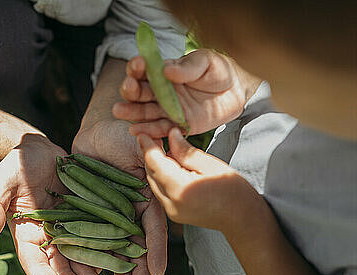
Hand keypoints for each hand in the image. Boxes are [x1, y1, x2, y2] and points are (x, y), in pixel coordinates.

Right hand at [0, 134, 106, 274]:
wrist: (39, 150)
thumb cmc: (16, 165)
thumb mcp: (0, 181)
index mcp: (27, 236)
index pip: (36, 266)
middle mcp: (48, 238)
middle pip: (62, 270)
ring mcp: (68, 230)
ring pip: (82, 260)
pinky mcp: (86, 218)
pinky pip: (97, 239)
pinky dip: (107, 254)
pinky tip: (120, 267)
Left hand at [73, 119, 167, 274]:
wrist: (95, 131)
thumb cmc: (123, 133)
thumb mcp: (141, 143)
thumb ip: (153, 157)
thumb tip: (167, 167)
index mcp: (147, 197)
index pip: (153, 225)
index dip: (155, 248)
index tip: (157, 272)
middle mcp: (130, 209)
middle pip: (135, 242)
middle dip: (138, 268)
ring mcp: (109, 213)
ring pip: (114, 245)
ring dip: (117, 267)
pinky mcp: (89, 213)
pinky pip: (90, 236)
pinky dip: (92, 254)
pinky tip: (94, 273)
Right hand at [113, 49, 261, 137]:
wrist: (237, 90)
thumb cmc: (218, 70)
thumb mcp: (205, 61)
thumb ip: (187, 67)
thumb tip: (167, 70)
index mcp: (164, 72)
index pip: (145, 70)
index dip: (138, 67)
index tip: (137, 65)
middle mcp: (162, 91)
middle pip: (140, 92)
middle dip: (131, 90)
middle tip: (129, 88)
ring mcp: (169, 109)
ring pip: (145, 111)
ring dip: (132, 112)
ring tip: (119, 111)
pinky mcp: (178, 125)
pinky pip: (160, 129)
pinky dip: (148, 131)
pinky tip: (135, 130)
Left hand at [137, 127, 254, 232]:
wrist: (241, 219)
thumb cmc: (233, 190)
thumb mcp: (210, 164)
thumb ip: (186, 151)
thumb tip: (170, 134)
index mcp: (180, 189)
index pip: (155, 163)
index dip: (148, 146)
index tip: (143, 132)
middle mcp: (171, 203)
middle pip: (151, 173)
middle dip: (150, 154)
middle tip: (153, 136)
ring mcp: (170, 211)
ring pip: (153, 182)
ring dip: (155, 165)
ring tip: (162, 148)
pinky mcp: (173, 214)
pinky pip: (160, 191)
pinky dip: (161, 177)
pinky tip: (170, 165)